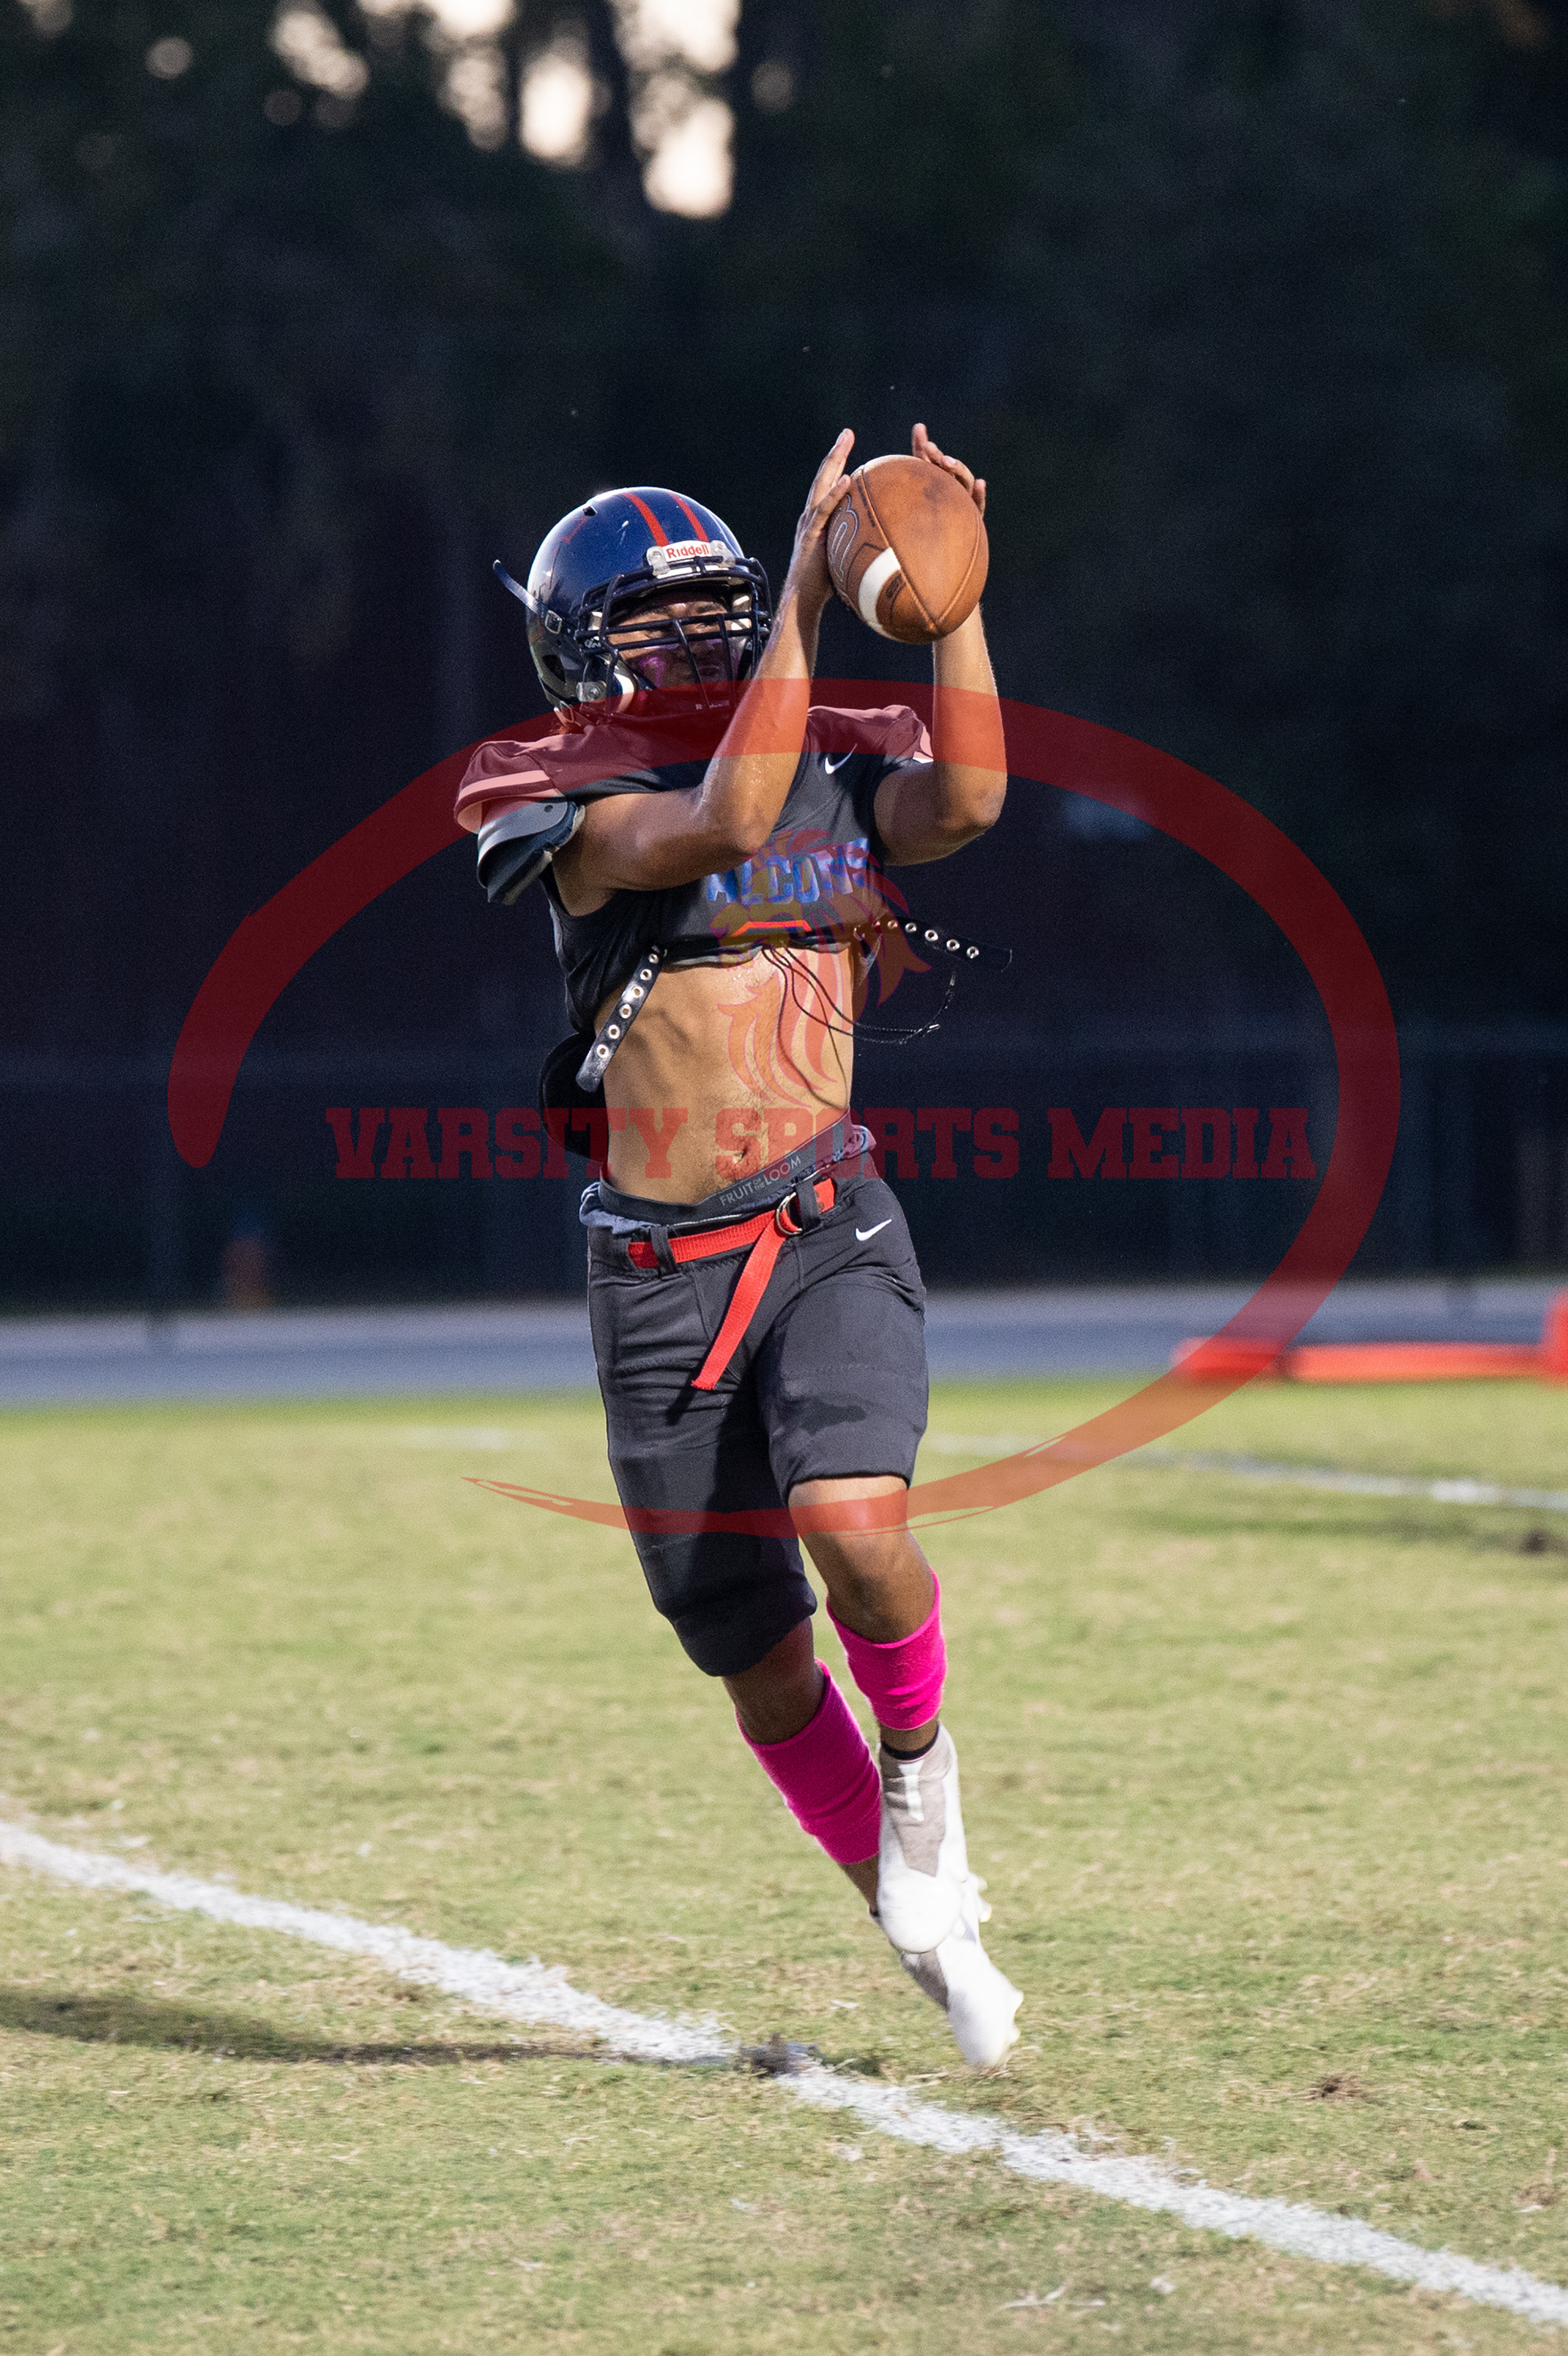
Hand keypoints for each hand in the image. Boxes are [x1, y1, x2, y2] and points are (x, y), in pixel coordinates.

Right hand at [783, 429, 854, 615]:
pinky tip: (848, 479)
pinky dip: (835, 493)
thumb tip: (885, 543)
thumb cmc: (826, 585)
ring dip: (834, 461)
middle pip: (824, 476)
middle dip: (835, 453)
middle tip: (847, 433)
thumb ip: (859, 544)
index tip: (849, 445)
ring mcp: (809, 523)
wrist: (803, 601)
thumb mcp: (845, 557)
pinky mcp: (811, 535)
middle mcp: (811, 515)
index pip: (830, 484)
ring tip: (845, 442)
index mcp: (819, 519)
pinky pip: (825, 510)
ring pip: (822, 485)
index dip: (839, 464)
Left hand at [912, 421, 984, 517]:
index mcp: (941, 480)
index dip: (931, 454)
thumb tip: (919, 424)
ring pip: (965, 483)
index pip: (937, 463)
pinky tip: (981, 483)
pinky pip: (978, 505)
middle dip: (941, 460)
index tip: (925, 445)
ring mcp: (964, 501)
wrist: (932, 547)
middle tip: (930, 450)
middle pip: (951, 470)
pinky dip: (980, 494)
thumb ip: (920, 452)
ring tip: (947, 462)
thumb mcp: (920, 479)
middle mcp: (954, 488)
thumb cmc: (925, 512)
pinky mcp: (972, 518)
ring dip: (958, 470)